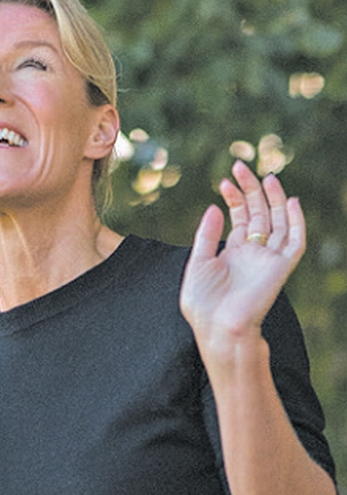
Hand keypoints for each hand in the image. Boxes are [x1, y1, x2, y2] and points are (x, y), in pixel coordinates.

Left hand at [180, 161, 304, 358]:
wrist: (216, 328)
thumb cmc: (202, 304)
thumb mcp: (198, 262)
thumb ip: (206, 235)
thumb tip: (213, 207)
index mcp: (233, 253)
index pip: (241, 217)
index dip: (235, 197)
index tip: (224, 181)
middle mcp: (253, 254)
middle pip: (259, 214)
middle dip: (252, 190)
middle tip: (241, 166)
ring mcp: (268, 260)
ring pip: (278, 223)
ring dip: (275, 199)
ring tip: (266, 176)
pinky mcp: (281, 269)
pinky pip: (295, 243)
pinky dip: (296, 222)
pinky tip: (292, 201)